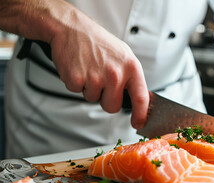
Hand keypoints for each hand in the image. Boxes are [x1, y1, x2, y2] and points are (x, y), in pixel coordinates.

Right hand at [0, 0, 148, 128]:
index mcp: (131, 67)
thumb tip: (141, 100)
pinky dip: (76, 84)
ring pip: (93, 100)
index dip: (141, 115)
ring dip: (90, 89)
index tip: (139, 123)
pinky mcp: (77, 79)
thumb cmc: (98, 42)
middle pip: (113, 107)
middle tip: (101, 81)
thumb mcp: (124, 56)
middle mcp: (115, 73)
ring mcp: (96, 77)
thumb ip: (132, 78)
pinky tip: (79, 68)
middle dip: (106, 99)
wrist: (72, 28)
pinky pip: (77, 92)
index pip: (141, 98)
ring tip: (89, 69)